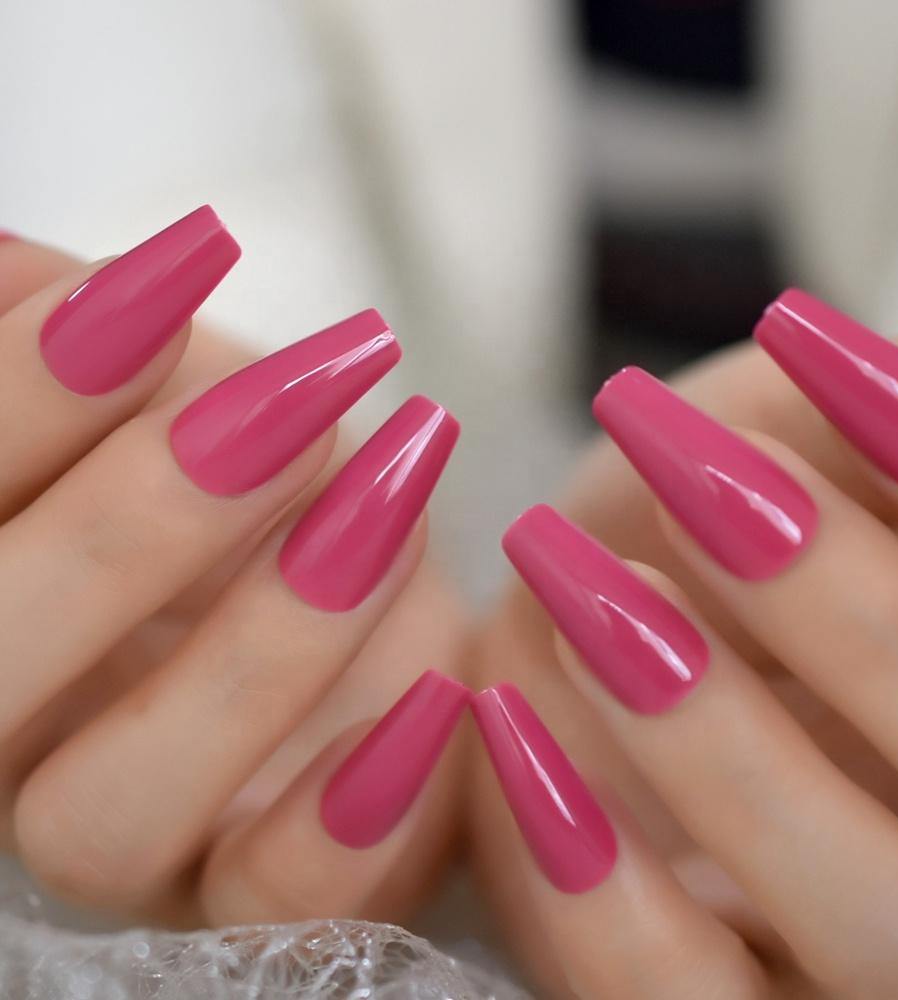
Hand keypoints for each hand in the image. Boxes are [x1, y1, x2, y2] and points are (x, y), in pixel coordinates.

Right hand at [0, 210, 468, 927]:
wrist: (380, 570)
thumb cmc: (261, 464)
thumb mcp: (178, 381)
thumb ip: (84, 340)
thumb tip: (20, 271)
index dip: (24, 390)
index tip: (170, 279)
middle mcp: (19, 735)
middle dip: (134, 521)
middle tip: (291, 405)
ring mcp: (135, 835)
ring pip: (107, 814)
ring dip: (261, 647)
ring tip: (387, 503)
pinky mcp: (259, 889)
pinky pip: (277, 906)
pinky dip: (353, 812)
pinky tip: (438, 697)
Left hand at [470, 295, 897, 997]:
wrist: (634, 670)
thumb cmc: (738, 549)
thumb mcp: (815, 459)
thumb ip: (885, 415)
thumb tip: (888, 379)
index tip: (805, 338)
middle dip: (839, 600)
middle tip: (692, 475)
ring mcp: (891, 970)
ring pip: (872, 918)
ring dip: (717, 737)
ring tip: (581, 589)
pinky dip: (594, 886)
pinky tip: (504, 725)